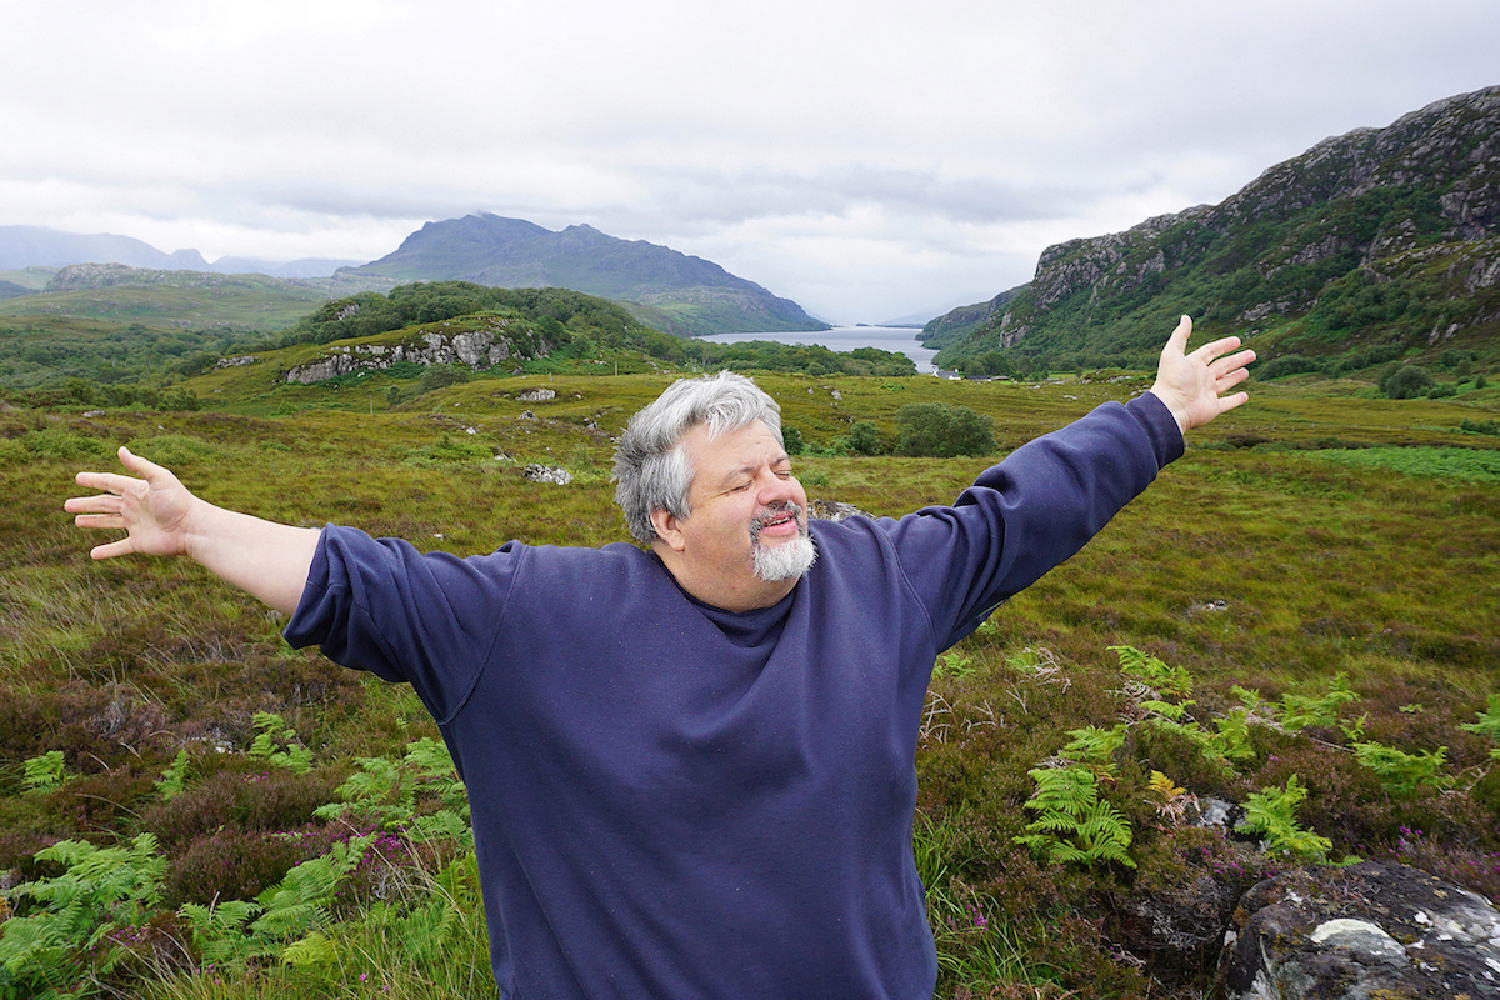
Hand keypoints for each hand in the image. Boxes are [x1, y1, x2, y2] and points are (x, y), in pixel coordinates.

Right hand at [66, 446, 199, 559]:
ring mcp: (136, 525)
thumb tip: (121, 449)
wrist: (193, 528)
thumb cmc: (179, 502)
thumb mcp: (160, 479)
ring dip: (92, 522)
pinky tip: (93, 554)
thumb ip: (140, 465)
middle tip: (67, 504)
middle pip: (104, 504)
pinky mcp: (139, 543)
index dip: (94, 480)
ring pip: (108, 523)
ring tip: (76, 521)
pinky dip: (106, 551)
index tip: (77, 478)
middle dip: (86, 503)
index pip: (110, 483)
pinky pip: (118, 547)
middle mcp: (134, 507)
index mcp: (137, 491)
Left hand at [1149, 316, 1254, 432]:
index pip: (1211, 351)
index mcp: (1193, 365)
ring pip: (1225, 383)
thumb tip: (1185, 317)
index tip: (1237, 340)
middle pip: (1222, 366)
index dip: (1224, 345)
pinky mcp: (1212, 408)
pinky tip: (1245, 396)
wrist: (1170, 408)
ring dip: (1236, 377)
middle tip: (1252, 354)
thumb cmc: (1171, 381)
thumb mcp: (1172, 353)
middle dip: (1237, 359)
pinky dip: (1236, 400)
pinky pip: (1227, 403)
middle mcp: (1201, 378)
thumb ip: (1180, 335)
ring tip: (1247, 371)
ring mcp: (1207, 393)